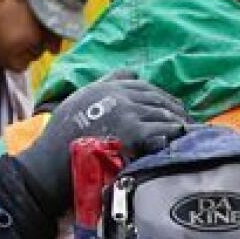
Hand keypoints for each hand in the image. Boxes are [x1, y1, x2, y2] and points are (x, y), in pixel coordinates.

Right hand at [17, 72, 188, 212]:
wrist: (53, 164)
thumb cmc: (59, 141)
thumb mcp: (75, 103)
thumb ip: (100, 88)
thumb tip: (129, 74)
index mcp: (102, 88)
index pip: (139, 83)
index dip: (156, 94)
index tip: (166, 104)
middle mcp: (117, 95)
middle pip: (155, 96)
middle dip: (172, 107)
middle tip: (184, 119)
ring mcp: (128, 112)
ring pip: (162, 112)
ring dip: (177, 121)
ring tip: (187, 131)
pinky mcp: (135, 132)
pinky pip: (164, 129)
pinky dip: (175, 133)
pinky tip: (180, 140)